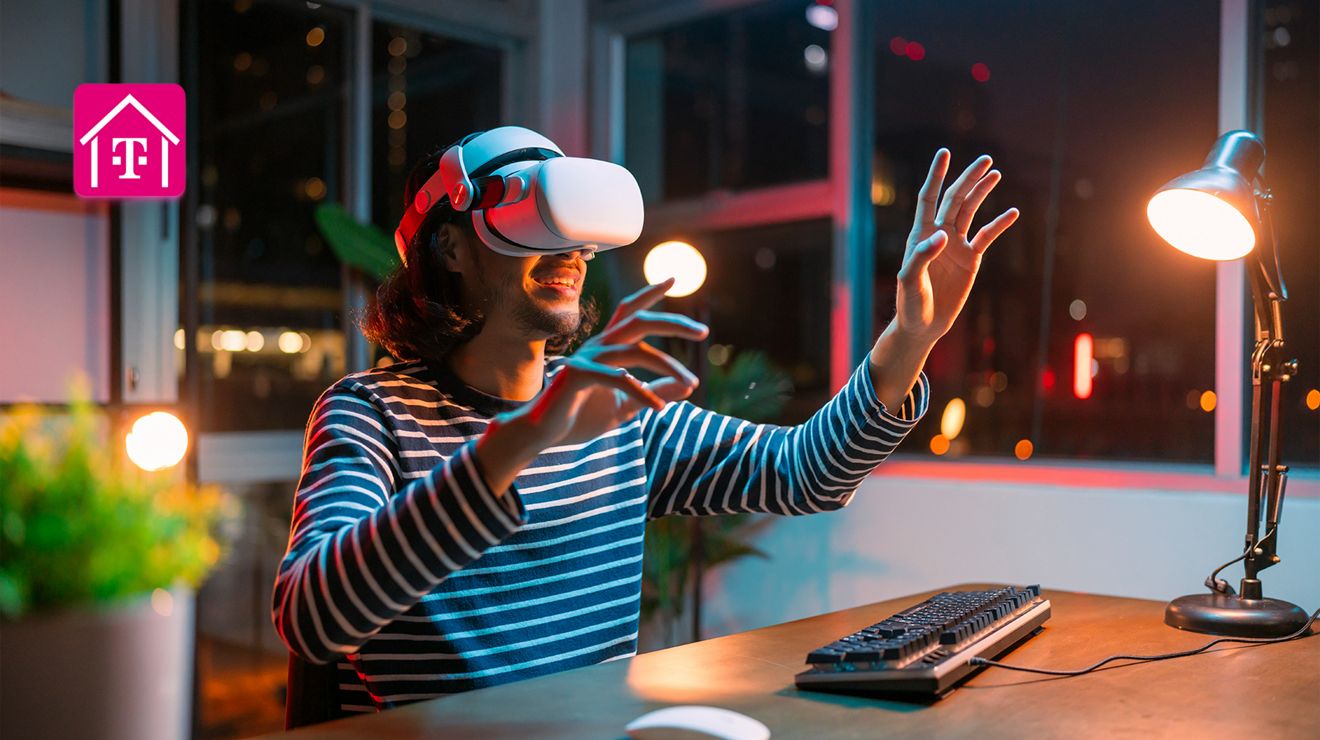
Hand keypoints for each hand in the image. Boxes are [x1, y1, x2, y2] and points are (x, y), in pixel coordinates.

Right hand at [497, 279, 708, 449]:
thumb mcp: (625, 405)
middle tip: (703, 331)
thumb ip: (655, 393)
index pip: (630, 312)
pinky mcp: (578, 376)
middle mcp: (598, 346)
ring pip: (637, 352)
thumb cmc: (580, 415)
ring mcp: (587, 358)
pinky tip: (658, 407)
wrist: (542, 432)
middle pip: (639, 321)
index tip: (673, 278)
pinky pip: (618, 379)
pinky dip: (641, 392)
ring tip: (692, 384)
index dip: (650, 293)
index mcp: (607, 347)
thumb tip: (687, 386)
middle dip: (673, 322)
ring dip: (669, 367)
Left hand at [896, 149, 1018, 343]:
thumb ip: (922, 257)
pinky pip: (986, 237)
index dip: (936, 176)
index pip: (929, 198)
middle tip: (985, 159)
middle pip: (955, 199)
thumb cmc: (910, 303)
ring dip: (982, 193)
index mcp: (920, 235)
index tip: (944, 152)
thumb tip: (942, 235)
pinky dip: (999, 224)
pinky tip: (1012, 212)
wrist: (924, 325)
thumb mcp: (910, 281)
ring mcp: (956, 246)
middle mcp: (939, 234)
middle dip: (968, 179)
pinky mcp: (970, 259)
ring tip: (996, 174)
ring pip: (971, 212)